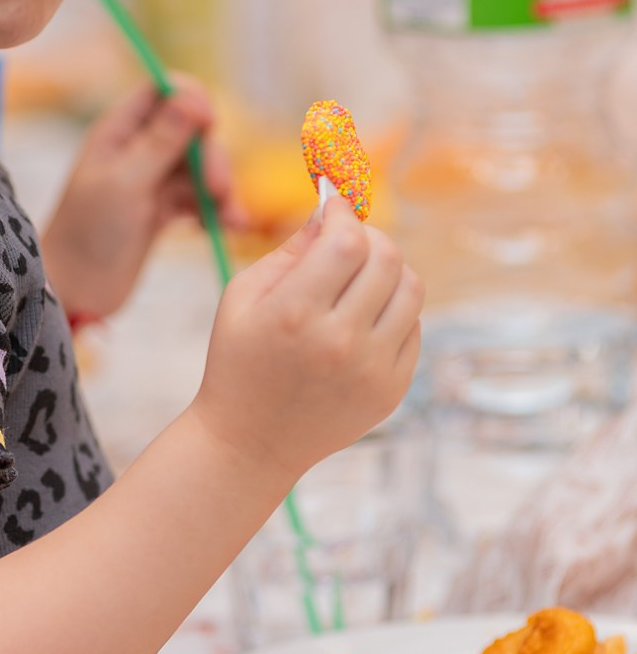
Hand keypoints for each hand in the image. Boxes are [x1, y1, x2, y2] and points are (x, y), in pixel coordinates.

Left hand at [41, 78, 242, 320]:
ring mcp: (152, 180)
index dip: (191, 100)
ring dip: (220, 187)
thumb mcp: (125, 183)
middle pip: (192, 131)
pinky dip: (216, 209)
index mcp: (119, 131)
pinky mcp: (163, 211)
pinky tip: (226, 227)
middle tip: (216, 189)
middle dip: (211, 156)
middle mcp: (137, 149)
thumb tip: (192, 96)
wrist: (74, 292)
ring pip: (200, 166)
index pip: (163, 91)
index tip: (210, 124)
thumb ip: (160, 141)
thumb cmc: (87, 233)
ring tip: (228, 218)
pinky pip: (200, 198)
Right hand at [195, 196, 422, 486]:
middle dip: (370, 237)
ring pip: (412, 290)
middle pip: (388, 259)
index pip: (348, 242)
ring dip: (389, 271)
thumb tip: (331, 211)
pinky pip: (414, 328)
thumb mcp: (242, 298)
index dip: (345, 216)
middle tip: (350, 241)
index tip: (335, 210)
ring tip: (361, 279)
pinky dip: (393, 311)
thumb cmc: (239, 362)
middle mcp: (340, 342)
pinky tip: (363, 319)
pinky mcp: (391, 390)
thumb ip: (290, 250)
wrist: (251, 442)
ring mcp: (372, 370)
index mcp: (295, 314)